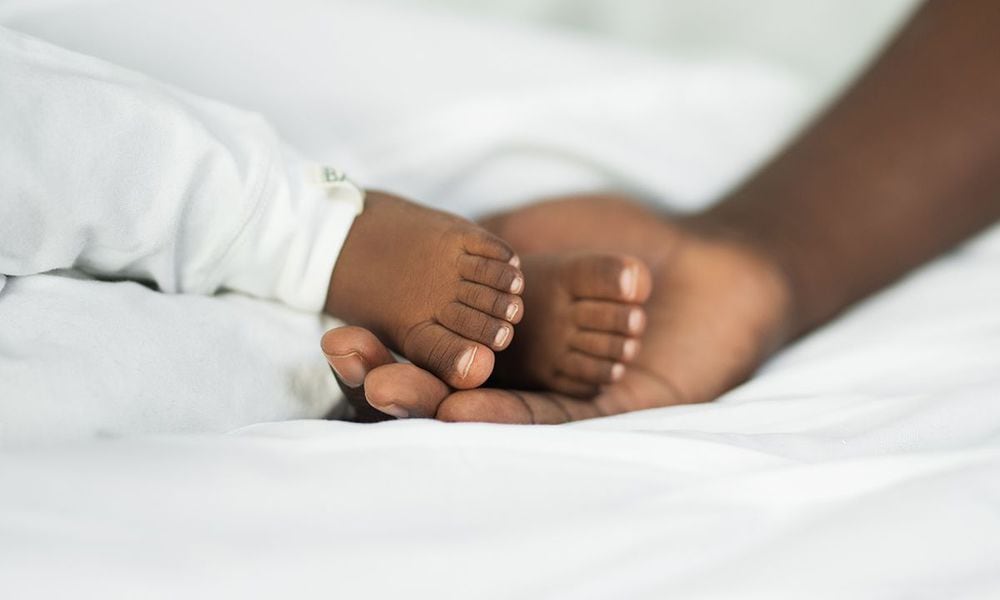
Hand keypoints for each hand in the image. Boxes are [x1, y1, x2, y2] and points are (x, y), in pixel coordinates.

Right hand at [322, 195, 793, 422]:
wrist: (712, 258)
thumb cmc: (625, 241)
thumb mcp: (537, 233)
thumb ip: (482, 245)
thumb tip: (413, 254)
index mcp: (506, 340)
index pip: (436, 351)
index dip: (388, 346)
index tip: (341, 337)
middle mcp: (529, 377)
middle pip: (453, 388)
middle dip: (398, 381)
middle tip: (354, 374)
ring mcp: (566, 398)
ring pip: (491, 411)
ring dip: (435, 399)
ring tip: (386, 388)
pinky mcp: (613, 415)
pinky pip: (554, 422)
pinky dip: (505, 416)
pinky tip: (461, 408)